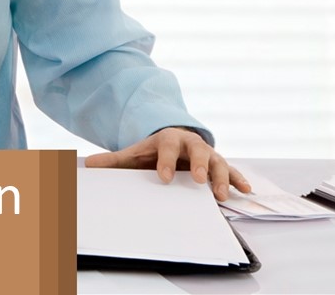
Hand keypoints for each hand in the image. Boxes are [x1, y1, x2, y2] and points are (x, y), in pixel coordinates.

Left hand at [84, 127, 250, 200]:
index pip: (168, 147)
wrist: (174, 140)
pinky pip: (231, 170)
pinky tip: (245, 190)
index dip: (166, 161)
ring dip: (221, 177)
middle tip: (199, 181)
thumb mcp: (135, 153)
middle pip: (199, 151)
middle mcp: (192, 144)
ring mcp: (208, 153)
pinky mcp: (218, 164)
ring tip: (222, 194)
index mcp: (169, 139)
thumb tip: (88, 165)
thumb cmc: (154, 151)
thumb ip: (114, 160)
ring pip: (218, 162)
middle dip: (200, 165)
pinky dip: (238, 179)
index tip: (164, 177)